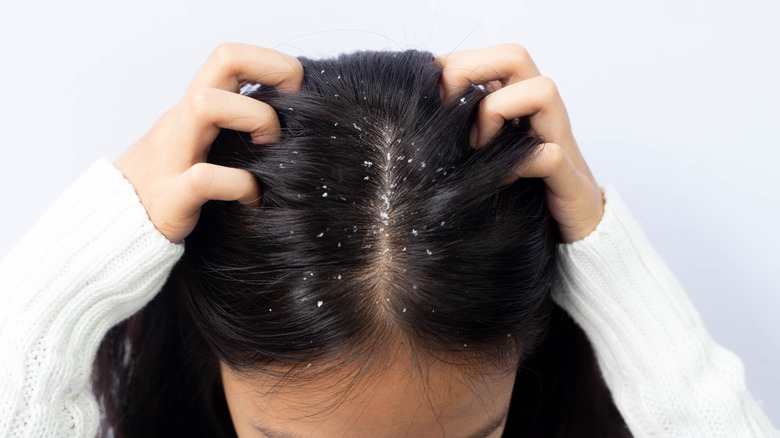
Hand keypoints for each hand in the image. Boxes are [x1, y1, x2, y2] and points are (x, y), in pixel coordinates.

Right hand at [114, 43, 302, 243]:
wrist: (114, 228)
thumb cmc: (171, 188)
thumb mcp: (199, 148)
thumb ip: (230, 131)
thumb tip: (287, 125)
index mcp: (192, 109)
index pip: (230, 56)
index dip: (271, 62)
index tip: (295, 92)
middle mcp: (181, 122)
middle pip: (223, 59)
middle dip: (271, 71)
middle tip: (290, 111)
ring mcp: (173, 156)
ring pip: (206, 105)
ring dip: (255, 119)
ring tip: (270, 148)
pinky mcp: (171, 198)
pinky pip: (204, 178)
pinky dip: (240, 185)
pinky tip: (252, 198)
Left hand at [436, 44, 603, 243]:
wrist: (570, 235)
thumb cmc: (517, 191)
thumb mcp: (483, 155)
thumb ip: (460, 131)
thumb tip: (414, 115)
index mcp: (518, 102)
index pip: (490, 58)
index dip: (453, 65)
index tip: (425, 92)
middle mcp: (541, 113)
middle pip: (515, 57)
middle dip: (470, 72)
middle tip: (446, 109)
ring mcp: (559, 141)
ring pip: (543, 90)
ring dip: (498, 112)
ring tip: (477, 146)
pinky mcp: (570, 179)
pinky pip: (550, 155)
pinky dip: (520, 164)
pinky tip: (501, 181)